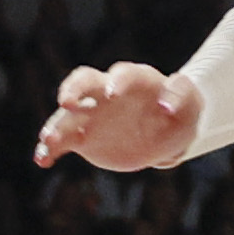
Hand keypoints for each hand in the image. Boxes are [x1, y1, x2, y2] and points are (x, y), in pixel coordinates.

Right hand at [38, 64, 203, 172]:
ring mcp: (92, 112)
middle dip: (74, 90)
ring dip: (56, 125)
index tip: (113, 93)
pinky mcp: (83, 135)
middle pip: (84, 81)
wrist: (164, 134)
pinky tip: (42, 160)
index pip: (124, 74)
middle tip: (68, 103)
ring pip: (67, 113)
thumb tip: (166, 106)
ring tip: (48, 140)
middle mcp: (107, 91)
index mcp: (135, 80)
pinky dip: (50, 148)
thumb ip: (182, 97)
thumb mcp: (191, 106)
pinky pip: (62, 139)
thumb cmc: (180, 114)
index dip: (117, 81)